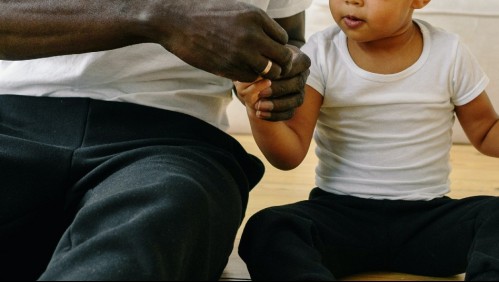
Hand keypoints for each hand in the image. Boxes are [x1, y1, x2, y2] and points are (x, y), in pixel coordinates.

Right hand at [149, 1, 293, 81]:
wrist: (174, 20)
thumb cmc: (204, 12)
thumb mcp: (236, 8)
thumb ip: (256, 23)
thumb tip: (273, 37)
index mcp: (256, 16)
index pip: (283, 39)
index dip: (277, 46)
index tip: (266, 49)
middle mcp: (253, 35)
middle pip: (283, 58)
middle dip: (278, 63)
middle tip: (267, 65)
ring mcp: (241, 53)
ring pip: (270, 72)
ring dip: (264, 73)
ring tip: (252, 68)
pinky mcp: (228, 67)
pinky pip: (250, 78)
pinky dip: (248, 76)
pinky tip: (237, 69)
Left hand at [240, 45, 310, 120]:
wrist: (255, 77)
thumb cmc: (258, 62)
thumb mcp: (257, 59)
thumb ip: (261, 64)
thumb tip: (260, 75)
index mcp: (298, 59)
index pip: (299, 65)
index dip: (284, 72)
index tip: (266, 75)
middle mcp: (302, 75)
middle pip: (298, 84)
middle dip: (279, 90)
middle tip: (261, 93)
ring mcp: (300, 91)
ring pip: (296, 101)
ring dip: (276, 105)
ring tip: (258, 106)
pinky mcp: (294, 104)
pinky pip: (289, 113)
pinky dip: (274, 115)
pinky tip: (260, 114)